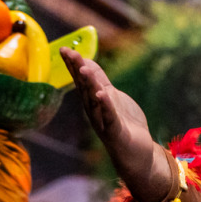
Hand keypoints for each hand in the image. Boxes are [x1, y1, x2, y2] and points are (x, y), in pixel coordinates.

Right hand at [60, 47, 172, 201]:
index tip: (64, 49)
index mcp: (93, 100)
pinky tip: (101, 95)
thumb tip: (85, 62)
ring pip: (94, 101)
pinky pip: (110, 117)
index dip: (73, 64)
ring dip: (89, 85)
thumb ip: (99, 81)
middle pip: (84, 87)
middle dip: (77, 70)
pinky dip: (105, 106)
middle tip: (69, 53)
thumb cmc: (123, 123)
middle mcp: (94, 110)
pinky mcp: (116, 132)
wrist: (136, 152)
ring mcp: (104, 122)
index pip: (81, 80)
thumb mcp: (111, 96)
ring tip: (83, 69)